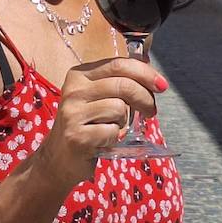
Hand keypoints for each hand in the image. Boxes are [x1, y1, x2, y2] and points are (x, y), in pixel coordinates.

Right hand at [36, 58, 167, 189]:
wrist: (59, 158)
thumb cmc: (87, 125)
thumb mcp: (98, 97)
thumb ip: (119, 82)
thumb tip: (150, 71)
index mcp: (79, 74)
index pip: (118, 64)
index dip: (145, 73)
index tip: (161, 84)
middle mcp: (73, 90)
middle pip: (123, 85)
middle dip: (145, 98)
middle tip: (151, 110)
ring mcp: (72, 113)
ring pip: (119, 108)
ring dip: (125, 121)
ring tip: (116, 127)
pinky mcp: (77, 136)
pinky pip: (113, 131)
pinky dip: (115, 137)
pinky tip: (105, 140)